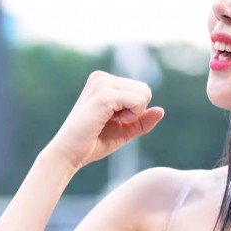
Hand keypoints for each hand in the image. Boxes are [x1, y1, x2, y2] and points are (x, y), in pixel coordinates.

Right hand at [47, 70, 164, 172]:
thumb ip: (142, 120)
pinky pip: (138, 103)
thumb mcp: (124, 130)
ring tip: (107, 121)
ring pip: (144, 95)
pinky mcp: (104, 95)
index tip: (111, 120)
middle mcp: (102, 77)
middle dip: (135, 112)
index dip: (134, 112)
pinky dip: (130, 117)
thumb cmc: (93, 143)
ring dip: (132, 115)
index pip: (141, 90)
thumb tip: (161, 110)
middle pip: (145, 90)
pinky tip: (108, 121)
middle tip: (110, 122)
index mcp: (104, 81)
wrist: (69, 153)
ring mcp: (102, 83)